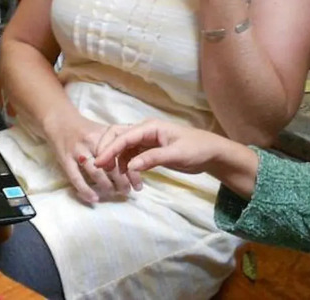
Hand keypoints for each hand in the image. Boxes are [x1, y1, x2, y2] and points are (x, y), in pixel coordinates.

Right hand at [42, 113, 140, 203]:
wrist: (60, 121)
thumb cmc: (88, 130)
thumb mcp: (106, 131)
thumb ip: (121, 144)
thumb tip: (140, 162)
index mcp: (106, 133)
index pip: (124, 154)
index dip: (132, 170)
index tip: (138, 183)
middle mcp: (92, 141)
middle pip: (111, 164)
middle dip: (122, 181)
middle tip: (127, 191)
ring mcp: (78, 150)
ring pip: (95, 171)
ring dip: (106, 185)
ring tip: (114, 193)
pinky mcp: (65, 159)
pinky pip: (76, 177)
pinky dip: (85, 190)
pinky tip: (94, 198)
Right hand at [94, 119, 229, 174]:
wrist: (211, 154)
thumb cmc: (197, 149)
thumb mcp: (176, 154)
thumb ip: (153, 158)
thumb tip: (131, 166)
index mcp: (150, 127)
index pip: (124, 136)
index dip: (109, 149)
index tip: (98, 163)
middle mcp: (145, 132)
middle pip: (117, 137)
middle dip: (107, 152)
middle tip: (101, 169)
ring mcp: (146, 141)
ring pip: (123, 149)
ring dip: (119, 163)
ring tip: (123, 182)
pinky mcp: (148, 151)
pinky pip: (131, 158)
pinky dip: (128, 168)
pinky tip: (133, 182)